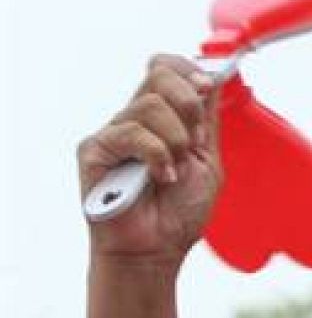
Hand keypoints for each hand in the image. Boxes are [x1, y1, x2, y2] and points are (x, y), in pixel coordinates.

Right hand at [77, 54, 223, 269]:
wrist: (157, 250)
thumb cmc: (179, 212)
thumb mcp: (206, 161)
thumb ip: (207, 121)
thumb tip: (211, 78)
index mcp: (161, 119)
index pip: (165, 68)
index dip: (187, 70)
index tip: (207, 86)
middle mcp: (134, 120)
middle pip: (159, 75)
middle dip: (189, 106)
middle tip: (196, 142)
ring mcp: (113, 133)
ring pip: (150, 105)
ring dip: (177, 141)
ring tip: (174, 171)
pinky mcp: (94, 150)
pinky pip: (133, 134)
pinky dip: (158, 156)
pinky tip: (161, 178)